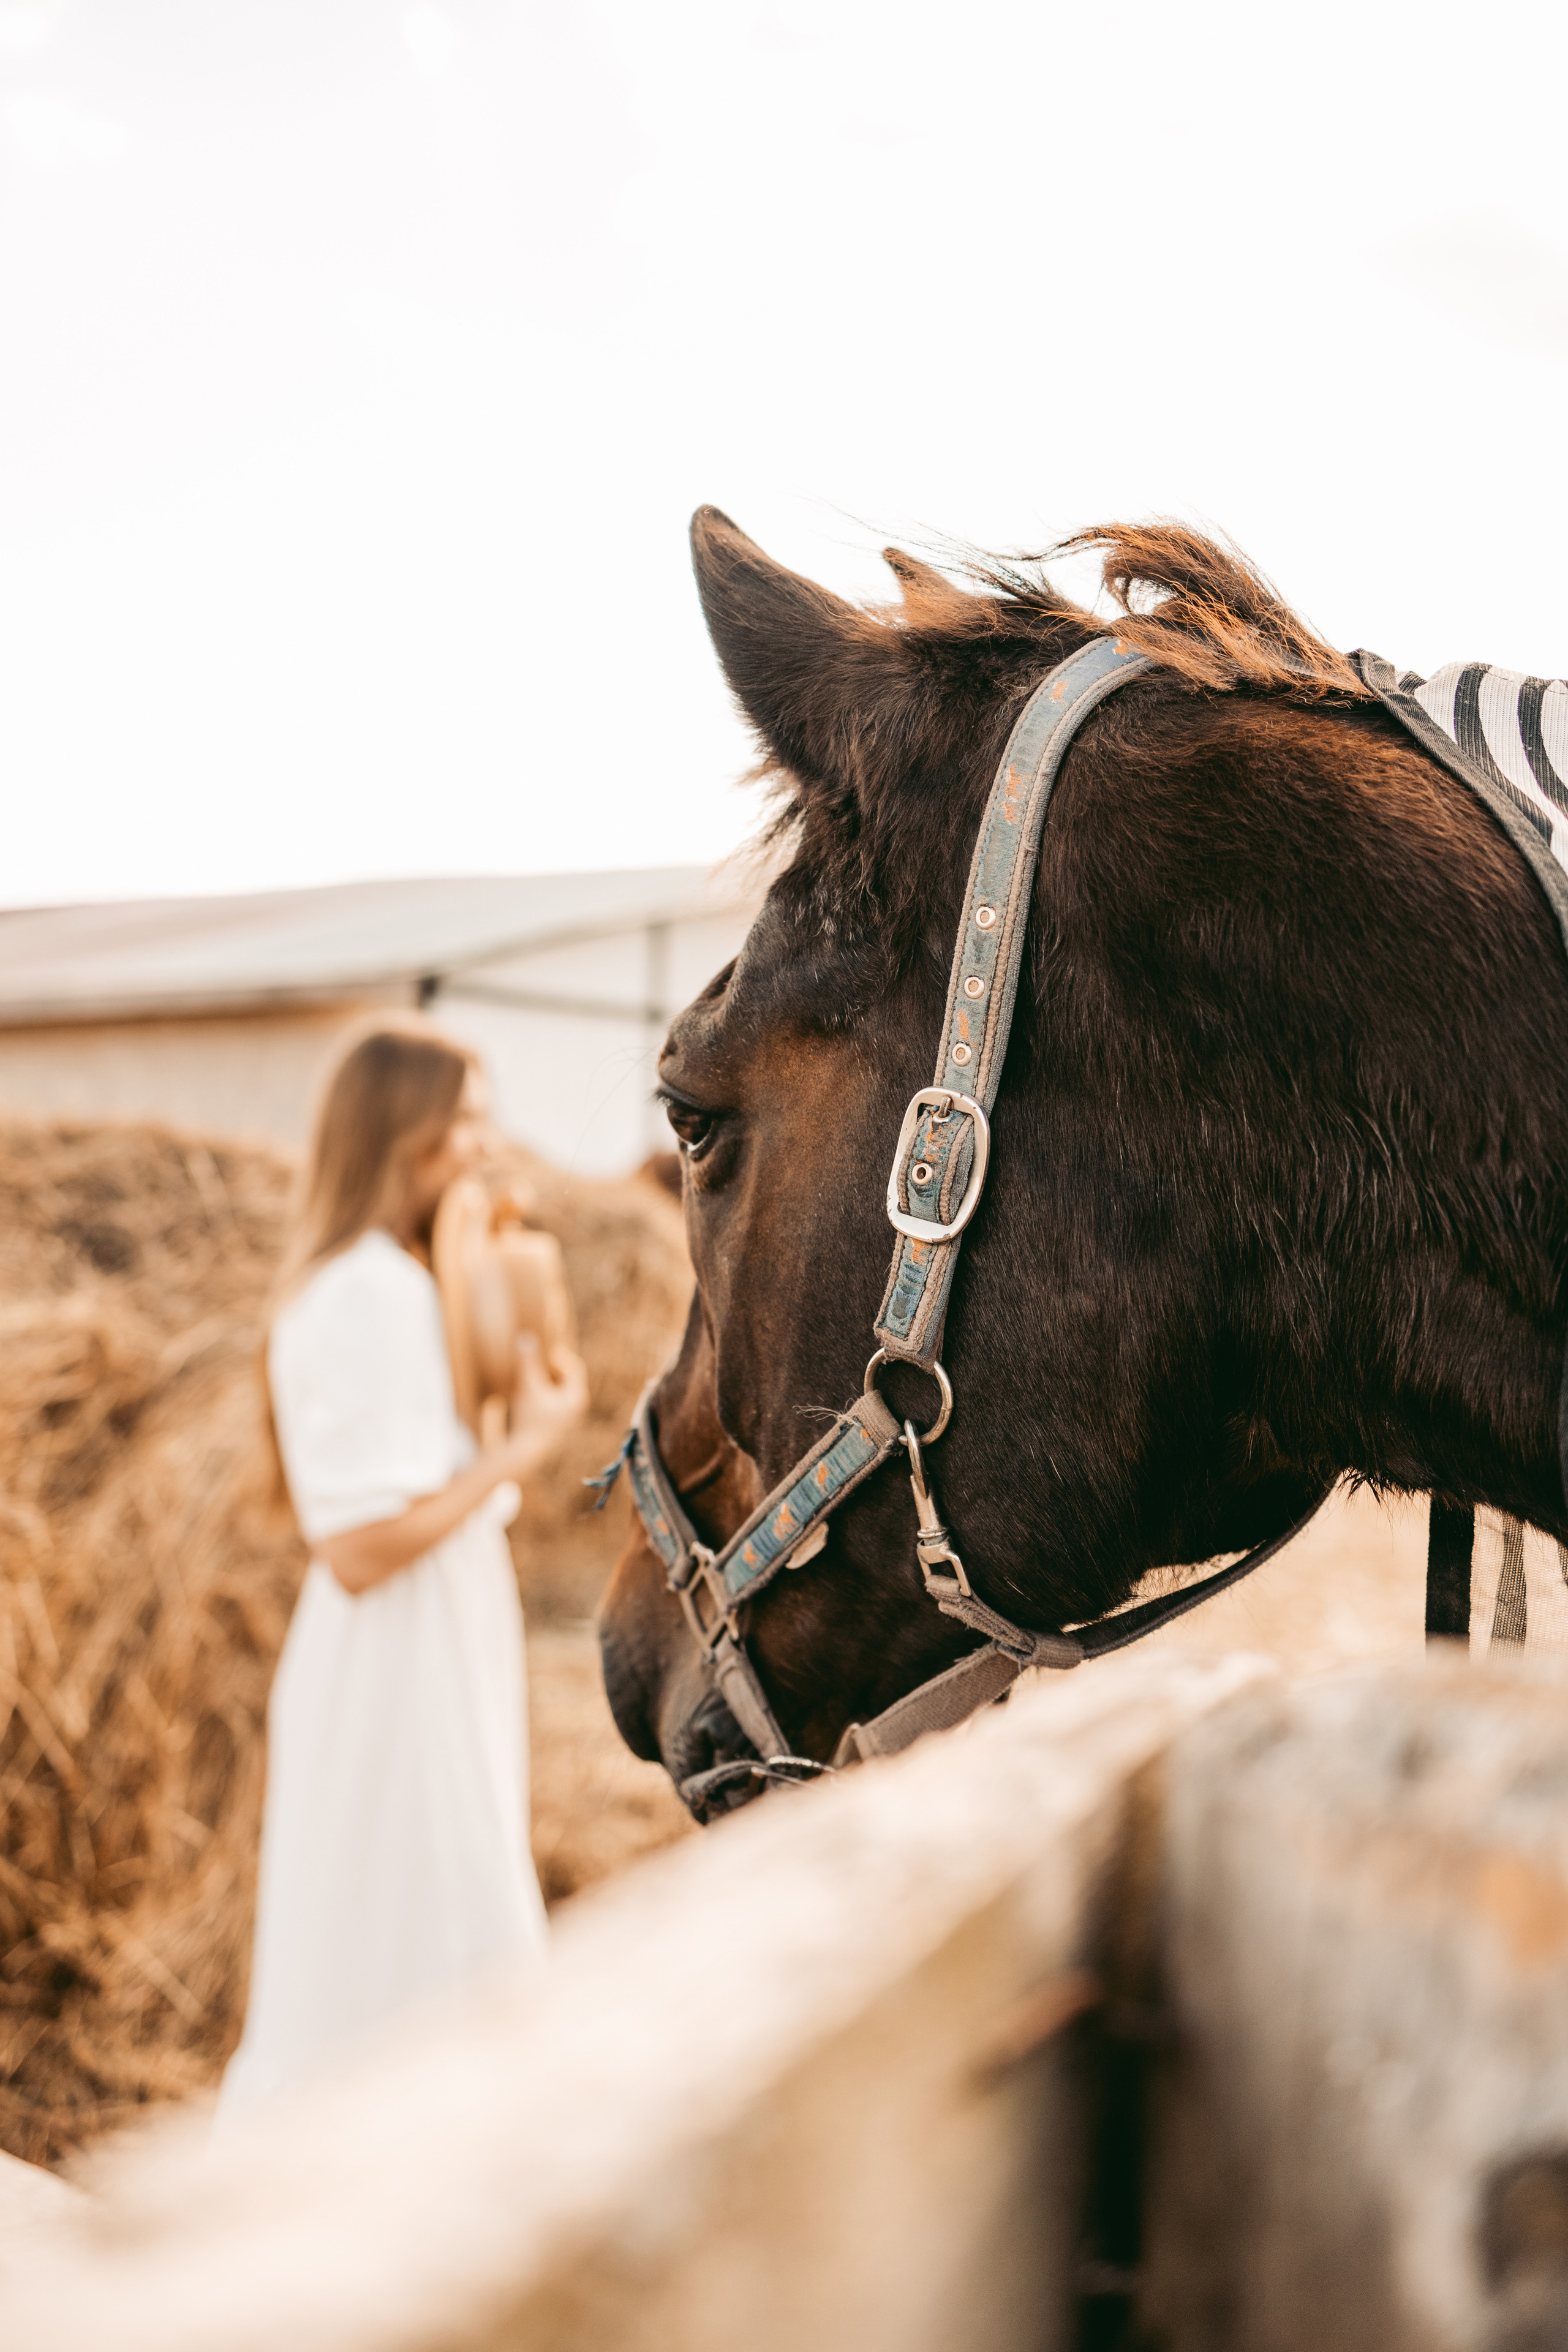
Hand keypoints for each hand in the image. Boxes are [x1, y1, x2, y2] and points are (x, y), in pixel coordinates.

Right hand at [497, 1334, 588, 1476]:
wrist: (523, 1453)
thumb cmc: (528, 1419)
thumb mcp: (527, 1386)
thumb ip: (528, 1362)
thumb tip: (525, 1337)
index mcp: (576, 1397)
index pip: (574, 1367)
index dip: (559, 1356)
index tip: (542, 1350)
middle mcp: (575, 1408)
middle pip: (566, 1378)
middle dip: (550, 1367)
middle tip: (534, 1358)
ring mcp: (566, 1418)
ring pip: (557, 1390)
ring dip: (544, 1380)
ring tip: (528, 1373)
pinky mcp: (555, 1425)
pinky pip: (551, 1401)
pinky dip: (541, 1393)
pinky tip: (525, 1391)